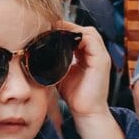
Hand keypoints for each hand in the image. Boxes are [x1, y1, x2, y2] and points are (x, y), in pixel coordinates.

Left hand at [55, 23, 125, 138]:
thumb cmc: (73, 94)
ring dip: (72, 30)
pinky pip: (92, 42)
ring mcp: (101, 57)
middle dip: (68, 27)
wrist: (85, 111)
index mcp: (88, 55)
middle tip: (51, 28)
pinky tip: (64, 41)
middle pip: (85, 30)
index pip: (79, 34)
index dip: (65, 29)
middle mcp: (97, 54)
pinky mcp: (102, 62)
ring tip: (56, 32)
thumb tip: (37, 49)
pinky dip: (78, 38)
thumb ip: (54, 59)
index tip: (48, 29)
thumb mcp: (60, 71)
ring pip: (89, 33)